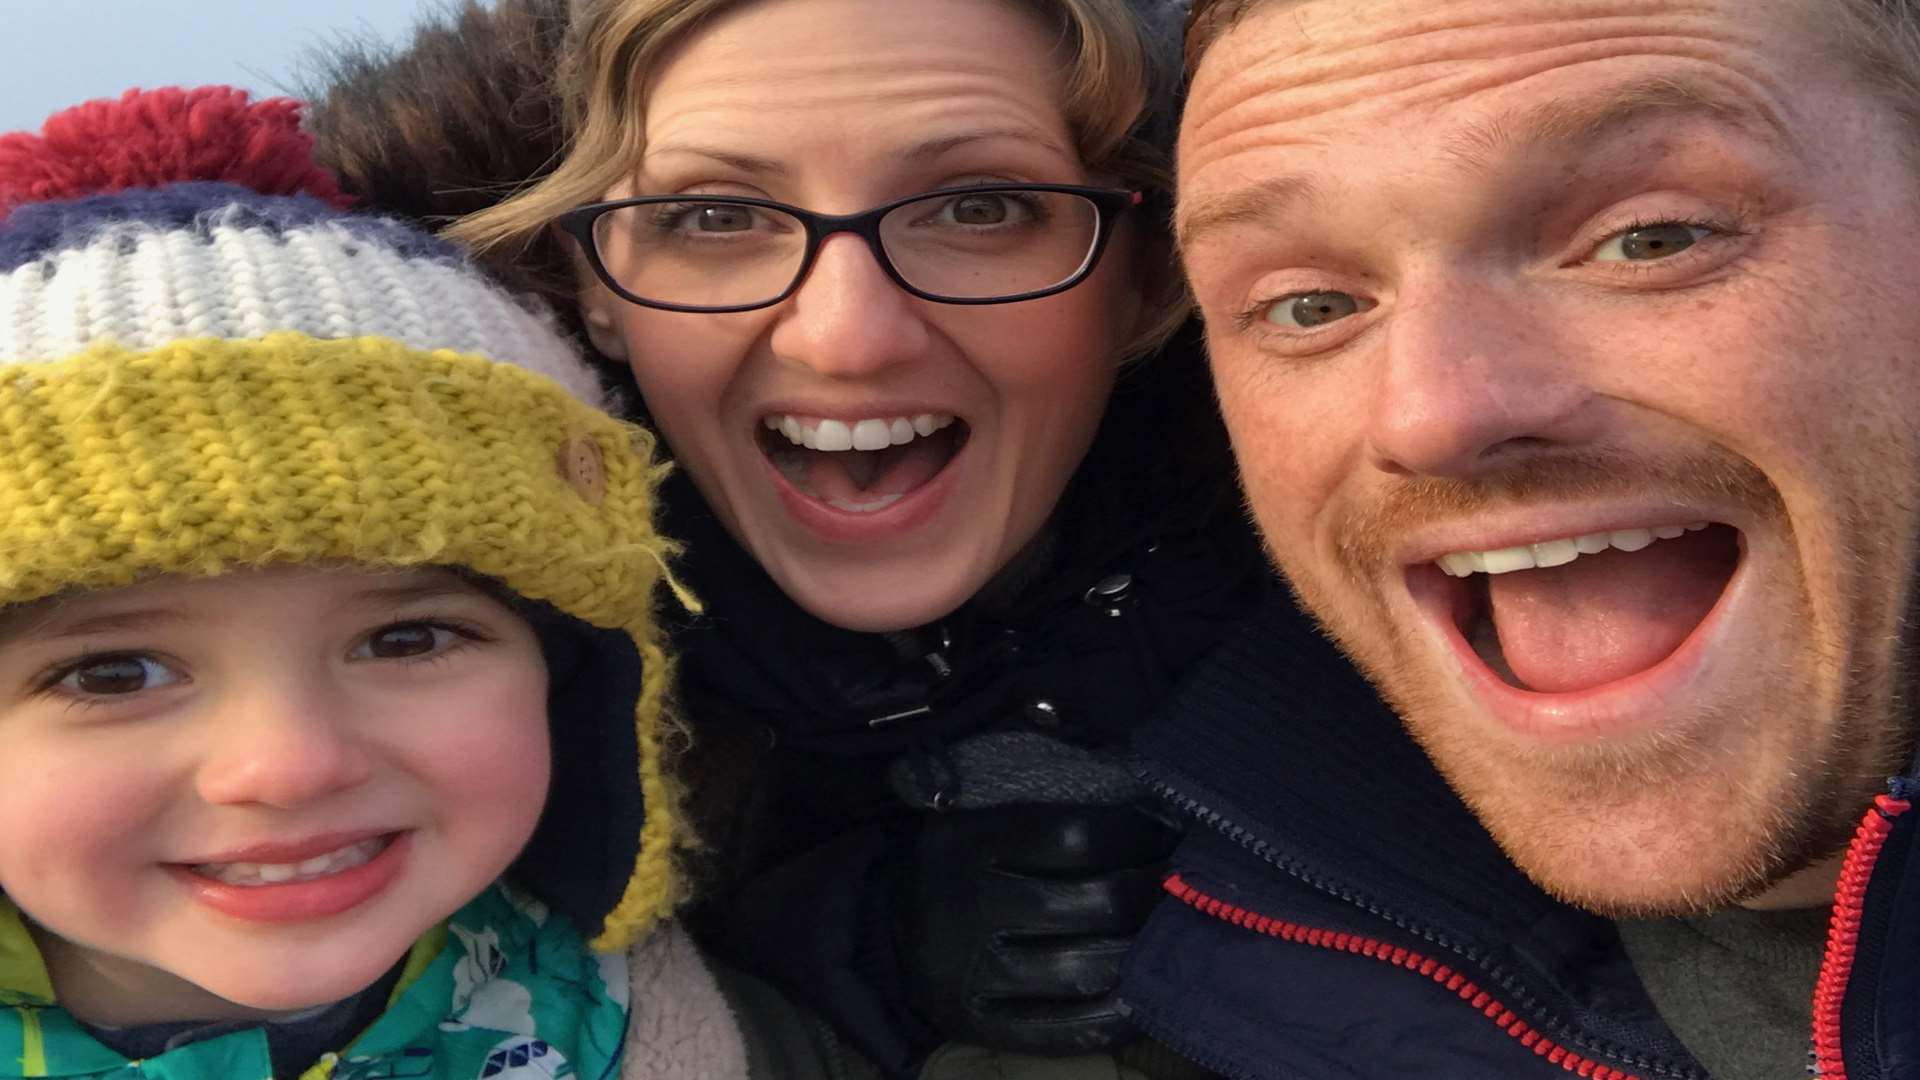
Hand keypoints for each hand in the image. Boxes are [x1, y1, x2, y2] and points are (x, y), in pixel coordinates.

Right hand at [899, 802, 1179, 1054]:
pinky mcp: (975, 1023)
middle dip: (1152, 892)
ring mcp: (968, 971)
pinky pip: (1062, 1030)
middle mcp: (965, 904)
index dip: (1137, 834)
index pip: (1078, 835)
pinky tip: (1145, 996)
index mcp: (968, 840)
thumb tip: (1148, 810)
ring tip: (1169, 933)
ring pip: (1085, 968)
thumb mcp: (984, 816)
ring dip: (1144, 953)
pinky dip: (1115, 1018)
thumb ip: (1047, 809)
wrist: (892, 926)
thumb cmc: (966, 862)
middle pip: (1094, 902)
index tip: (1168, 833)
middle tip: (1180, 884)